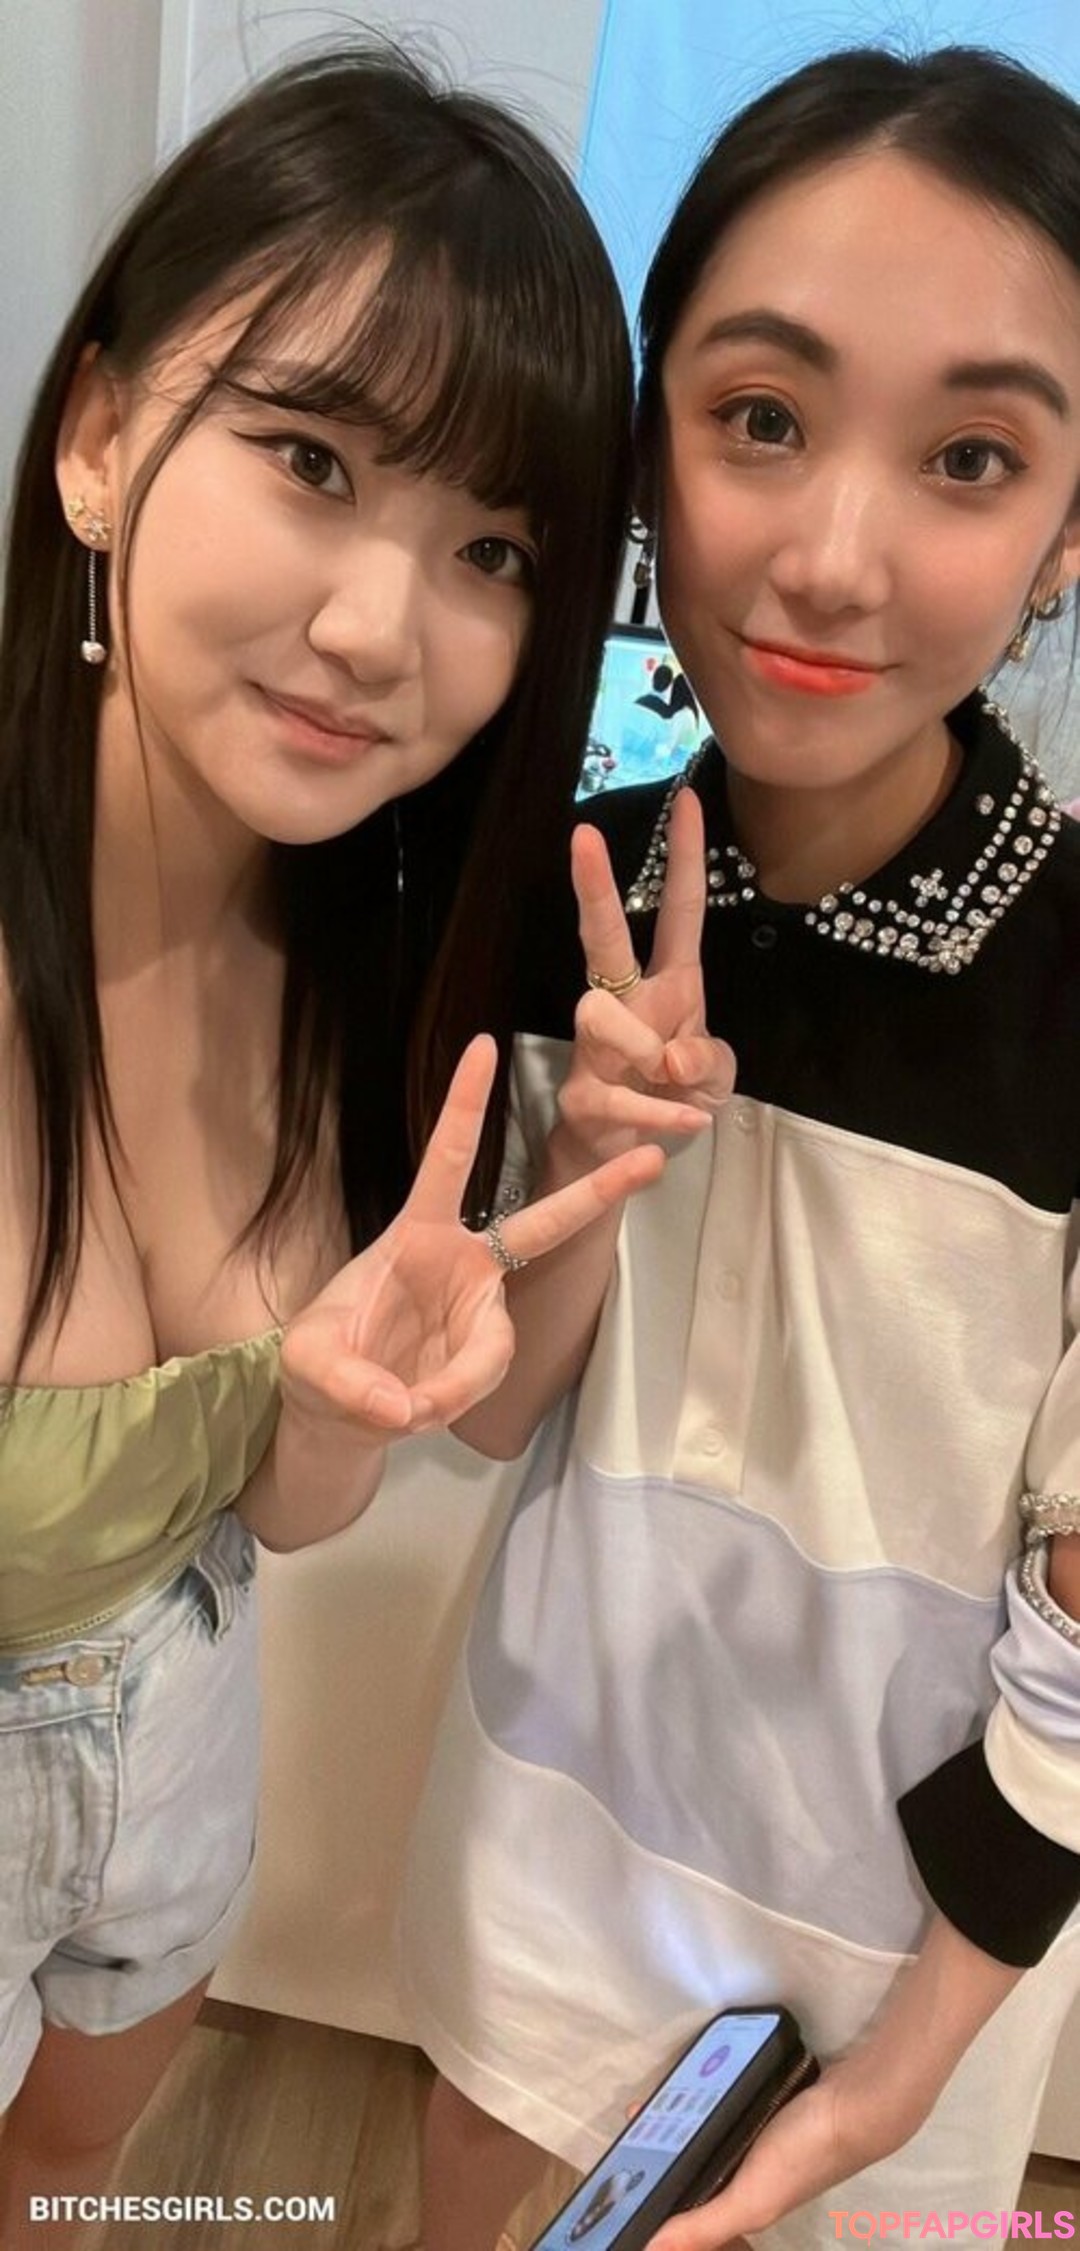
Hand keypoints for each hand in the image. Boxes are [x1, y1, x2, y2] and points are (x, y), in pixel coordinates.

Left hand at [279, 1034, 663, 1444]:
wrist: (337, 1417)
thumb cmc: (318, 1367)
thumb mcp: (305, 1364)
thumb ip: (344, 1380)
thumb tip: (403, 1408)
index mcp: (415, 1234)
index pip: (447, 1160)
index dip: (466, 1105)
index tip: (485, 1044)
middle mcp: (461, 1265)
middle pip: (540, 1225)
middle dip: (598, 1192)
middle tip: (654, 1157)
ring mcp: (481, 1313)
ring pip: (493, 1345)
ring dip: (449, 1385)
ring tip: (400, 1410)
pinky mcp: (484, 1358)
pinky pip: (483, 1380)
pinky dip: (446, 1403)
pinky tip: (412, 1414)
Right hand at [559, 786, 735, 1166]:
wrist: (624, 1162)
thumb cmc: (672, 1098)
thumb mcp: (714, 1078)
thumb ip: (709, 1059)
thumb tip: (673, 1055)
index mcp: (668, 985)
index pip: (678, 910)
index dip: (684, 856)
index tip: (688, 797)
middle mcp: (624, 1003)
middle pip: (602, 935)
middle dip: (595, 886)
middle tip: (584, 836)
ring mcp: (595, 1048)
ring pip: (598, 1016)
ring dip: (640, 1047)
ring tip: (673, 1077)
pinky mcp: (583, 1097)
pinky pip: (615, 1095)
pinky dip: (659, 1112)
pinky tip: (688, 1122)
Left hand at [647, 2056, 920, 2249]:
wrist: (854, 2102)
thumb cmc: (802, 2157)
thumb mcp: (751, 2199)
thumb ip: (703, 2227)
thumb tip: (650, 2250)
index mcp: (741, 2206)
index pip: (689, 2214)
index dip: (655, 2200)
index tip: (618, 2179)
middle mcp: (745, 2178)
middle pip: (692, 2170)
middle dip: (660, 2153)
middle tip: (633, 2121)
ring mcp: (755, 2142)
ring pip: (704, 2137)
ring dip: (677, 2121)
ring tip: (648, 2102)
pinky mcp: (763, 2109)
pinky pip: (721, 2107)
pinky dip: (702, 2099)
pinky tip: (685, 2080)